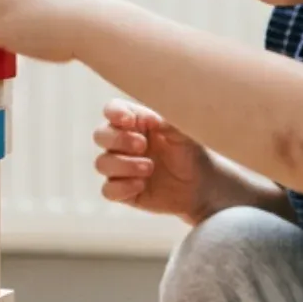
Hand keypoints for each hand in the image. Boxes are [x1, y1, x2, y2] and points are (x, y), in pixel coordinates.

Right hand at [95, 98, 215, 219]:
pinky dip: (122, 187)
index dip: (114, 113)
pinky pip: (108, 190)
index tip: (129, 120)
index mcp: (136, 123)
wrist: (202, 186)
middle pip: (100, 135)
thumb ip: (166, 121)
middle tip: (142, 145)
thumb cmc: (192, 153)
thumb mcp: (185, 133)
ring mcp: (121, 168)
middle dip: (118, 140)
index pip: (113, 110)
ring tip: (149, 168)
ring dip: (123, 165)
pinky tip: (141, 185)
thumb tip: (149, 116)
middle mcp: (123, 143)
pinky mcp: (122, 191)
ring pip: (102, 163)